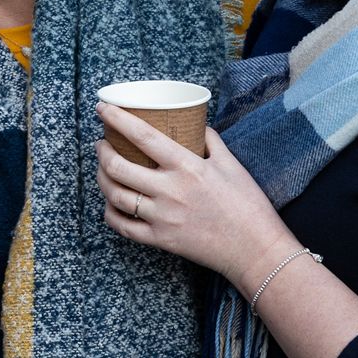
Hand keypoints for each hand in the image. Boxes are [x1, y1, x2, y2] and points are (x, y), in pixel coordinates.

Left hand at [96, 103, 300, 289]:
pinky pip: (123, 227)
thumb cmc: (248, 204)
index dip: (117, 119)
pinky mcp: (161, 240)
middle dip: (102, 152)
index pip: (143, 136)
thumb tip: (196, 124)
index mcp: (187, 167)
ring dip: (102, 179)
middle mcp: (170, 191)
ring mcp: (162, 218)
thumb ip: (210, 141)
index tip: (103, 108)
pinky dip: (110, 214)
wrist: (255, 249)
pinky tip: (110, 204)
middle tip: (102, 144)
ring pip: (115, 196)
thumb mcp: (232, 164)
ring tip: (103, 169)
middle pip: (118, 167)